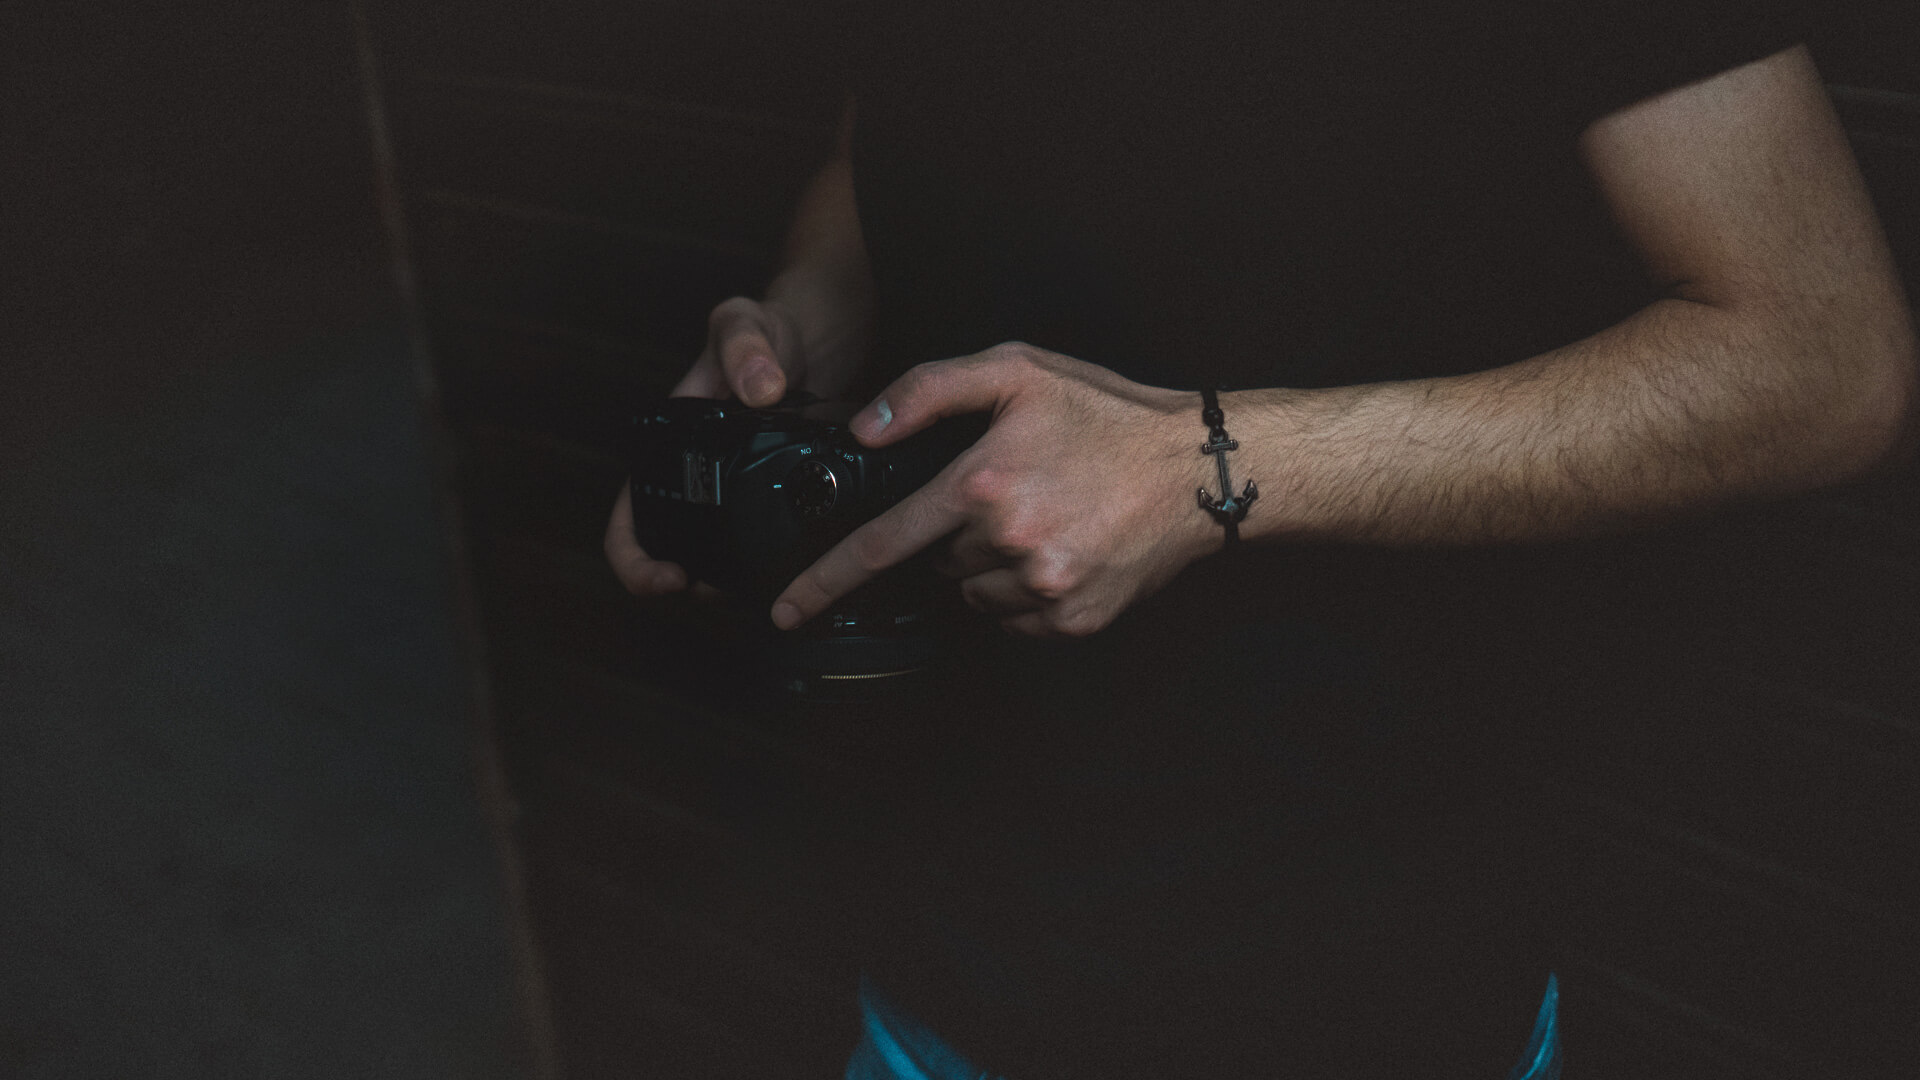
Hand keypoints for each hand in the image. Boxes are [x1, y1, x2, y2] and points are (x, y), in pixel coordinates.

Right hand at [604, 296, 809, 597]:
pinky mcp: (767, 498)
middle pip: (658, 546)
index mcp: (667, 446)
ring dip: (714, 580)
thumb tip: (759, 389)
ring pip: (705, 554)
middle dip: (666, 582)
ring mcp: (728, 491)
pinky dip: (754, 563)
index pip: (628, 512)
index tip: (669, 577)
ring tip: (745, 588)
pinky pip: (751, 543)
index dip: (633, 555)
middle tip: (706, 593)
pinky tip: (781, 571)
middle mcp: (691, 474)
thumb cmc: (765, 331)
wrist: (809, 340)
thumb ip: (745, 347)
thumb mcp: (747, 324)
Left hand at [770, 343, 1219, 636]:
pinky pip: (1019, 618)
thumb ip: (930, 389)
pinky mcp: (1074, 618)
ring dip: (992, 565)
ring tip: (1046, 518)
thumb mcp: (1017, 371)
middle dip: (957, 535)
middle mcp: (1009, 544)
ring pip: (977, 593)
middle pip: (938, 562)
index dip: (825, 581)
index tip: (787, 611)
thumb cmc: (1108, 414)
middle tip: (1011, 495)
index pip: (881, 544)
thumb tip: (864, 428)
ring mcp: (1044, 588)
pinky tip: (1065, 548)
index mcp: (982, 484)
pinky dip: (1029, 591)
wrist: (1197, 469)